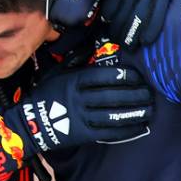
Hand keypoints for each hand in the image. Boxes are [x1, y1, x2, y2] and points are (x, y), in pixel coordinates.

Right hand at [0, 66, 152, 180]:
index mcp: (74, 80)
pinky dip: (126, 130)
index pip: (103, 76)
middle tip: (150, 93)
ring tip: (149, 109)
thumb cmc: (45, 93)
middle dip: (134, 94)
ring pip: (112, 115)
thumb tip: (95, 46)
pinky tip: (139, 127)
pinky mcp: (83, 134)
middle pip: (112, 96)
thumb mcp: (57, 72)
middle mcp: (79, 98)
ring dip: (134, 112)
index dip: (123, 76)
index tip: (137, 76)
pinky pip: (108, 133)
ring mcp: (81, 117)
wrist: (30, 123)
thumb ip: (77, 61)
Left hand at [92, 0, 176, 46]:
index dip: (108, 19)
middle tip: (116, 41)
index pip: (111, 5)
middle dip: (119, 31)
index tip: (106, 26)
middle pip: (125, 15)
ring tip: (129, 45)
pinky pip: (159, 12)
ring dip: (133, 34)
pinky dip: (152, 28)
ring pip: (141, 17)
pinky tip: (147, 39)